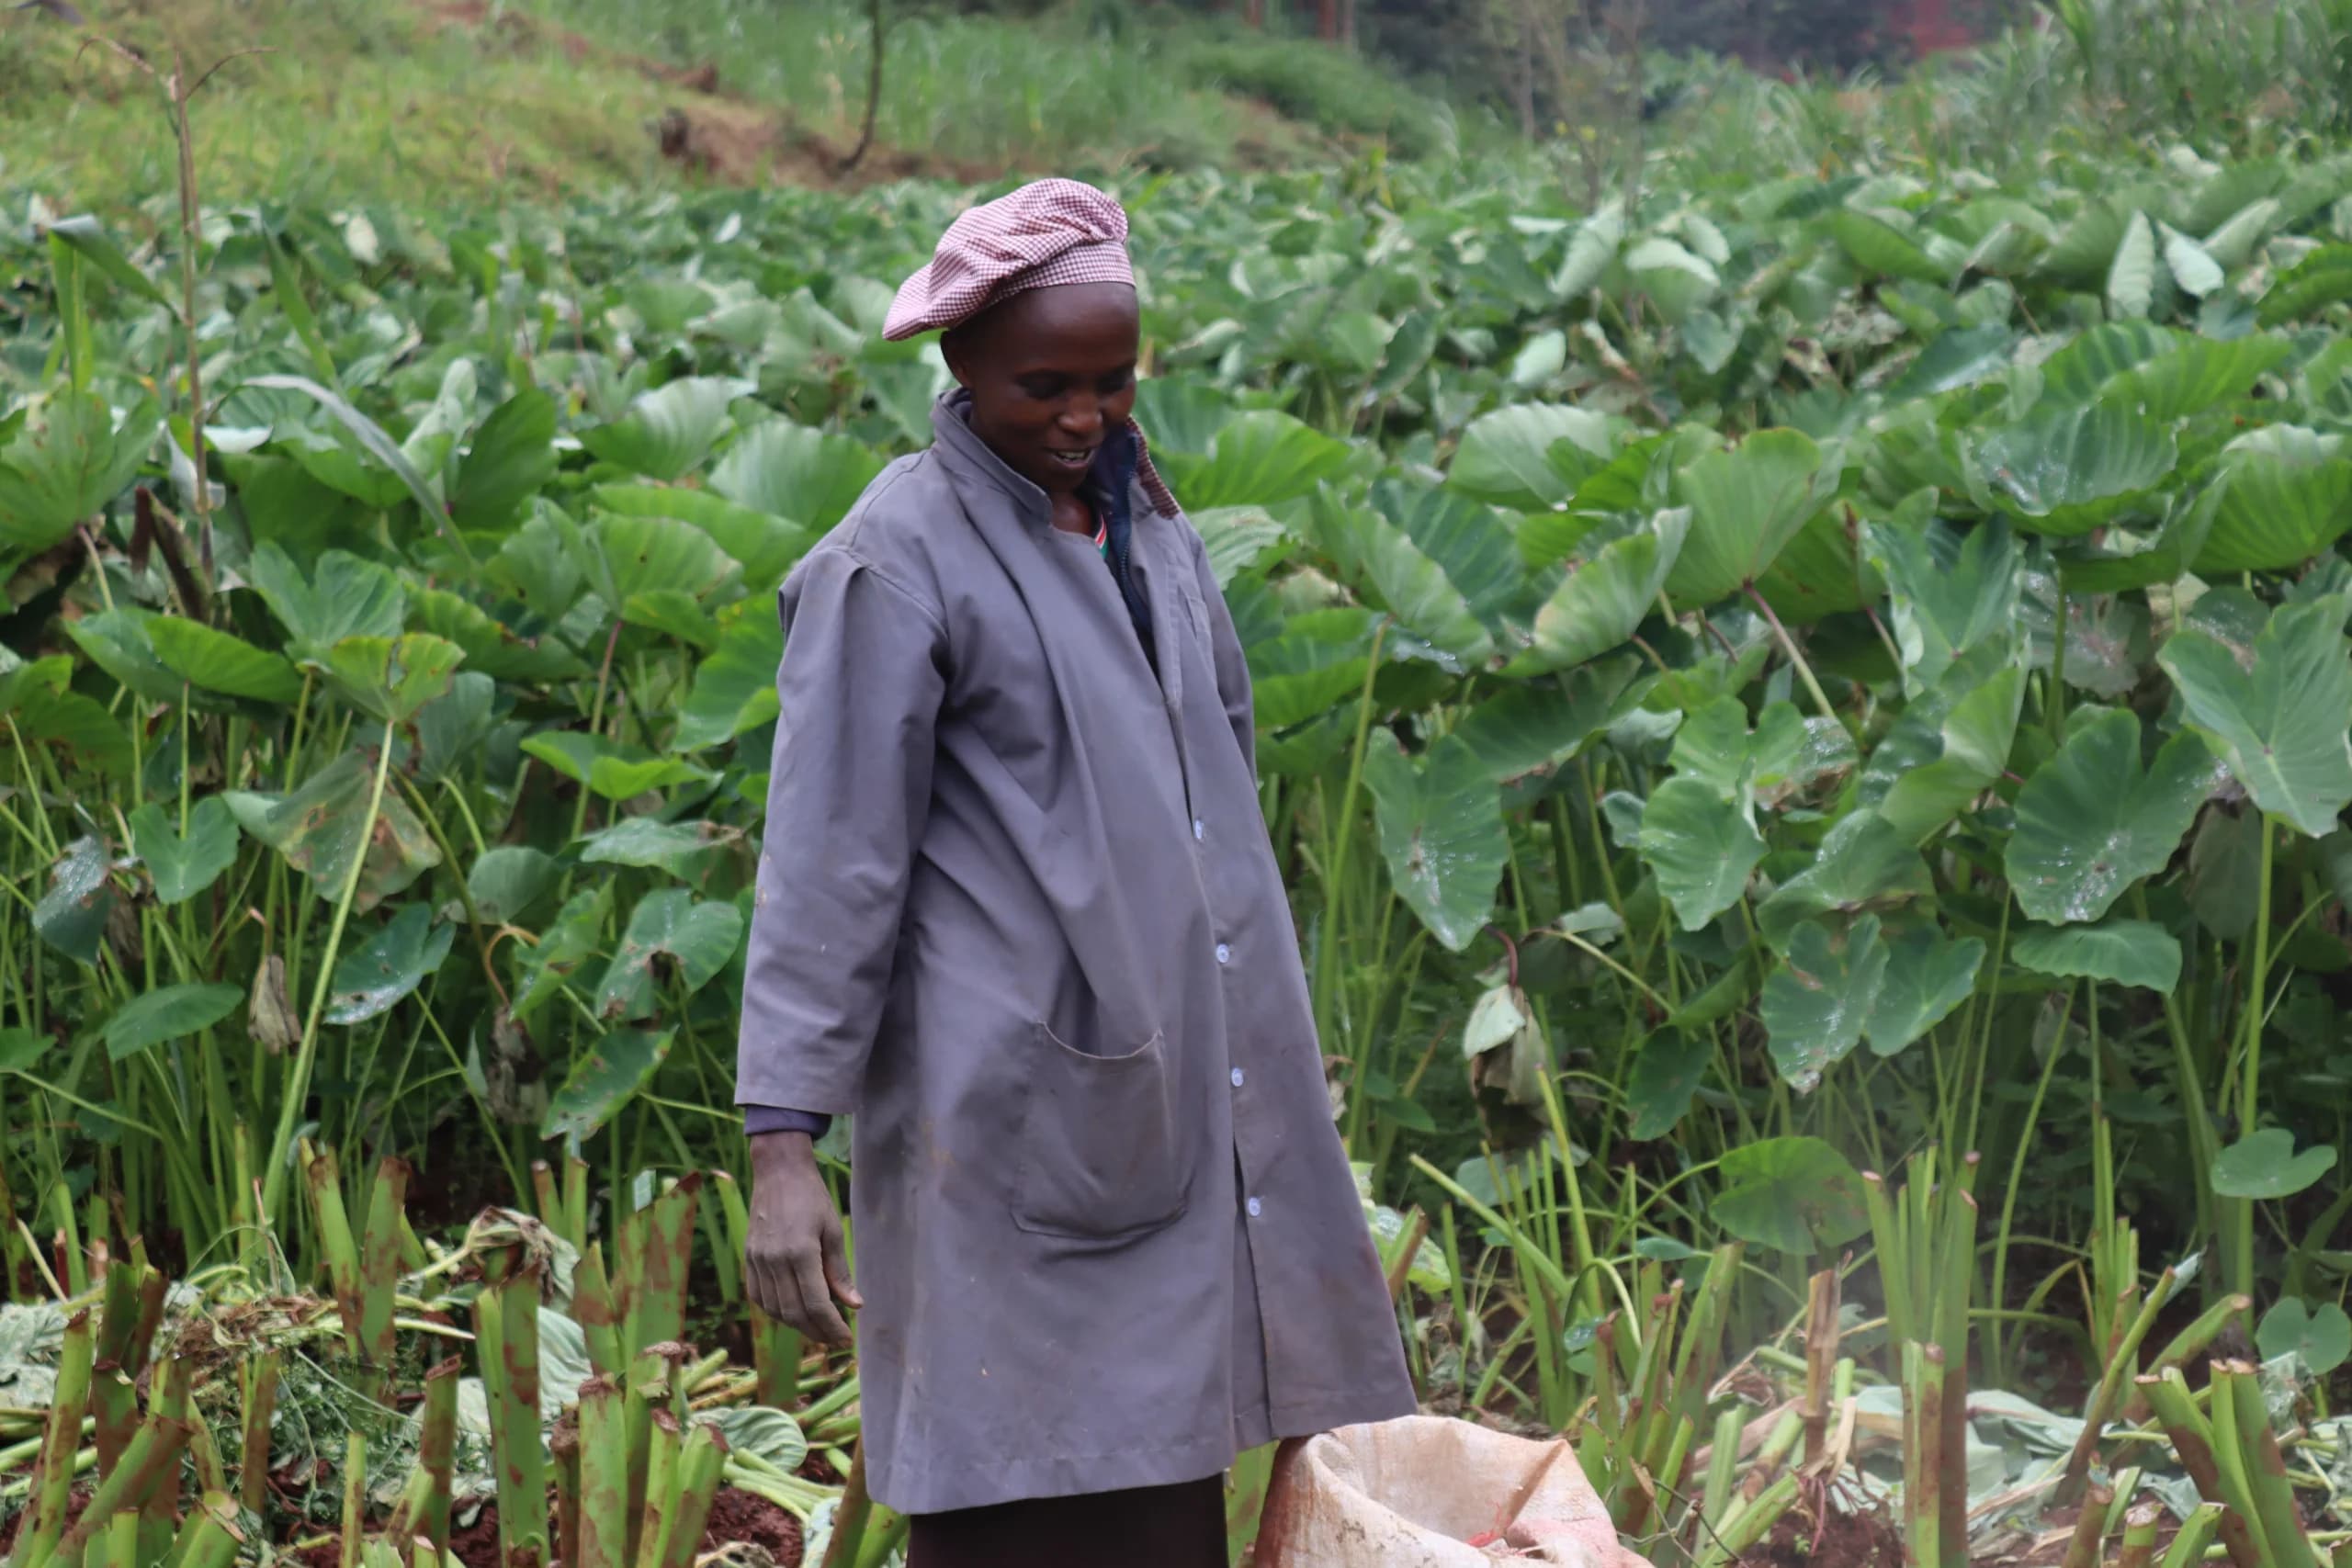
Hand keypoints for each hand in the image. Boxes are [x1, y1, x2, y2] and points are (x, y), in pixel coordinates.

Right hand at [746, 1131, 861, 1346]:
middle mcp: (774, 1261)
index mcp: (800, 1252)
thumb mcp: (833, 1230)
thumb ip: (839, 1272)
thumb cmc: (812, 1197)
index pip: (815, 1304)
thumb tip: (854, 1305)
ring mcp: (757, 1260)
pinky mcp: (748, 1258)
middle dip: (817, 1331)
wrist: (778, 1172)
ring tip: (818, 1327)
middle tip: (836, 1338)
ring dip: (797, 1325)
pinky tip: (792, 1311)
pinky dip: (775, 1311)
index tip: (847, 1338)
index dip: (832, 1326)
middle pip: (794, 1313)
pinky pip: (758, 1297)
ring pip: (774, 1309)